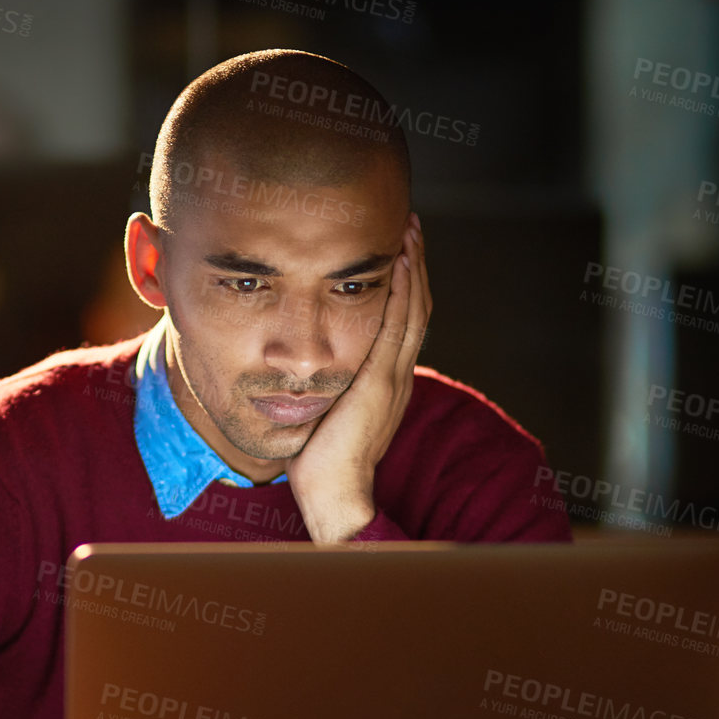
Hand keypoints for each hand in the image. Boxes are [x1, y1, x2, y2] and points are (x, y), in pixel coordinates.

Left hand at [286, 212, 431, 540]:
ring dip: (412, 267)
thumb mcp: (326, 411)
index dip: (405, 284)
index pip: (403, 321)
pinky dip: (402, 292)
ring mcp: (392, 377)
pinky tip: (399, 263)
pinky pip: (398, 327)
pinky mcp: (381, 383)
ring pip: (413, 310)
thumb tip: (303, 368)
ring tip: (410, 230)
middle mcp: (397, 374)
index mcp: (387, 380)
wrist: (335, 495)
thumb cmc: (320, 462)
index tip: (399, 250)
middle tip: (412, 224)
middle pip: (415, 306)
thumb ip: (326, 386)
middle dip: (415, 263)